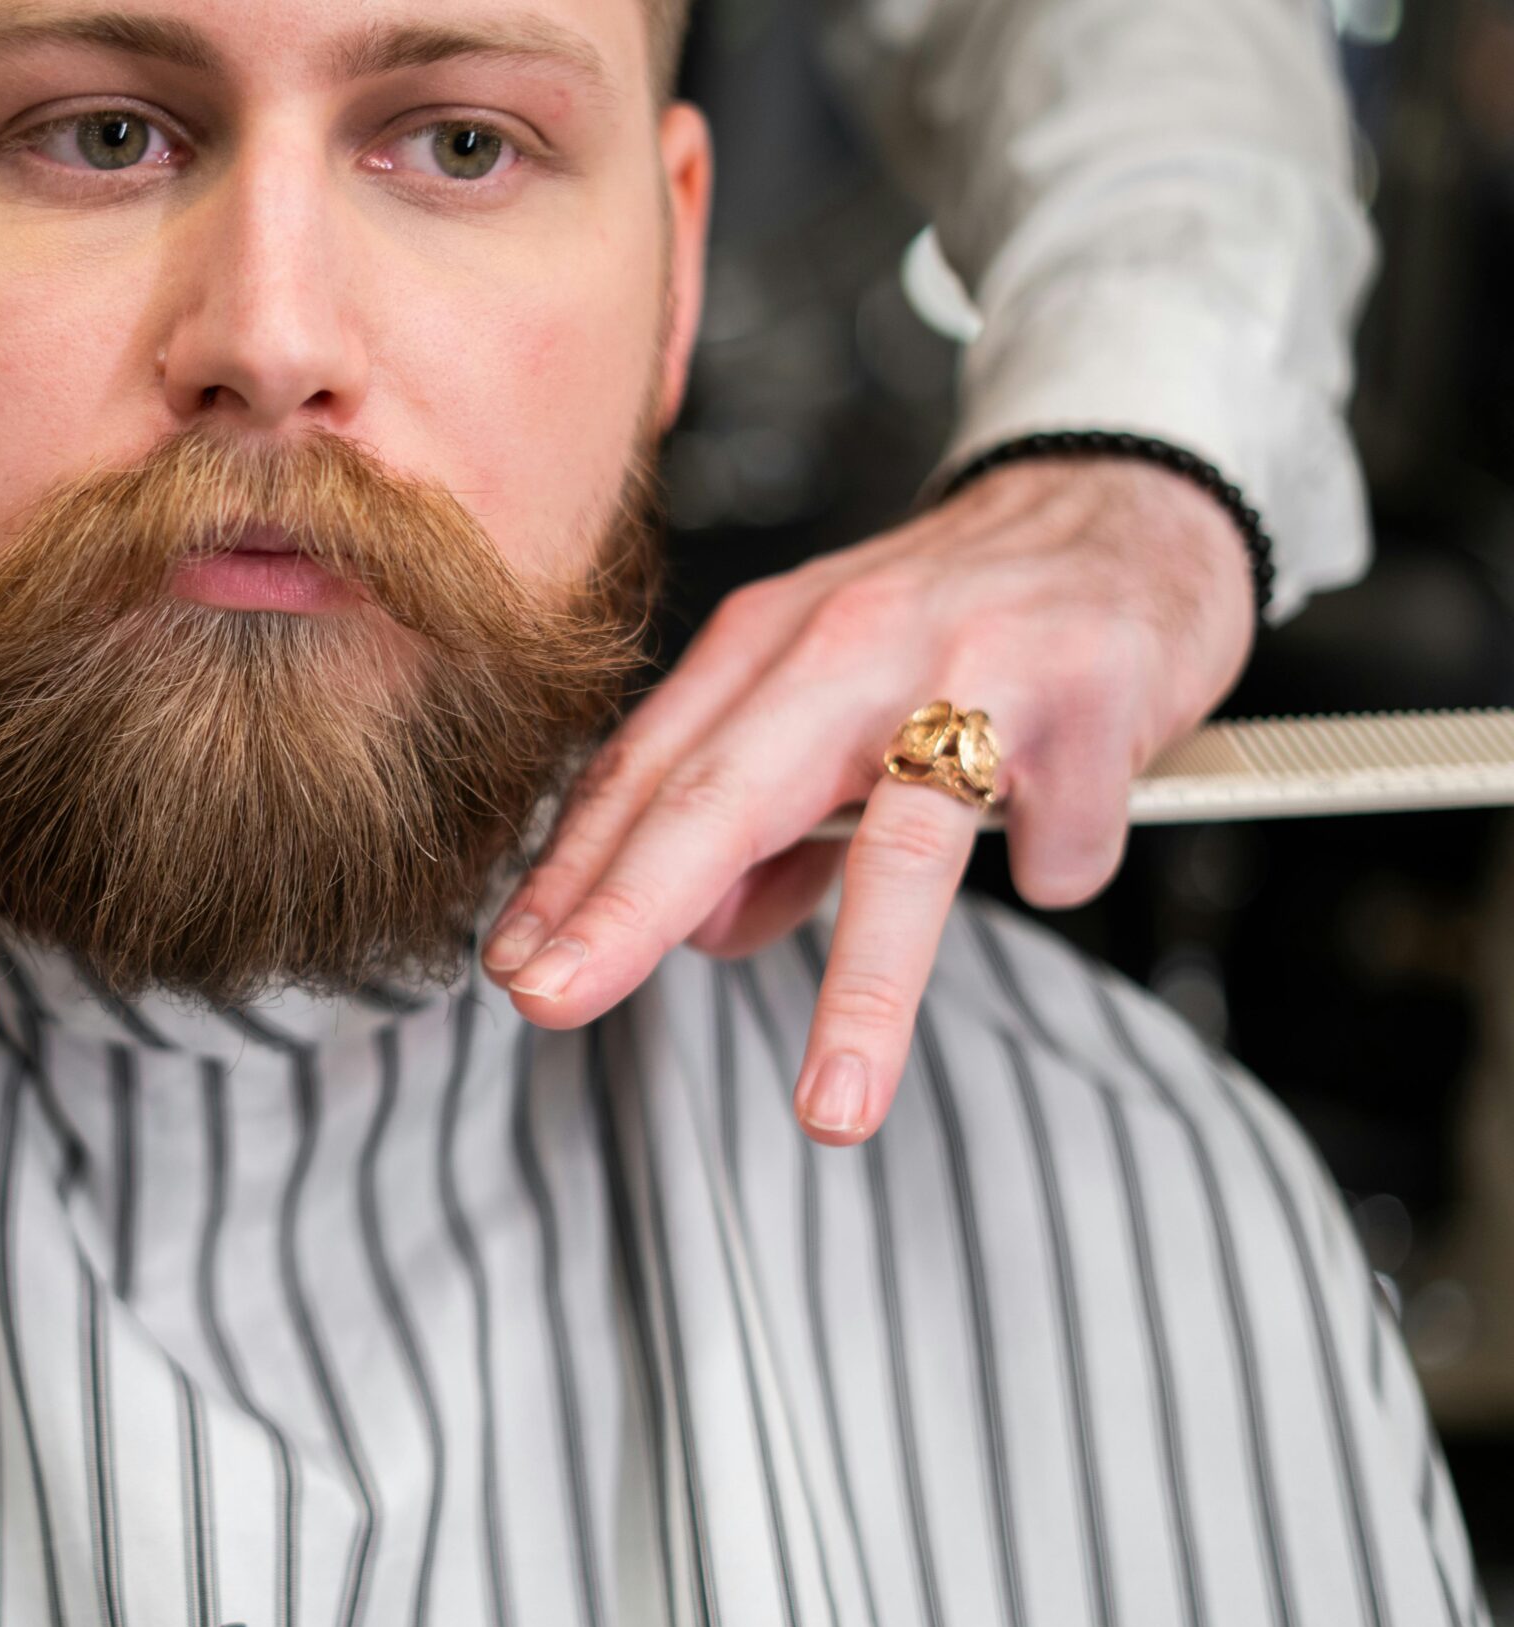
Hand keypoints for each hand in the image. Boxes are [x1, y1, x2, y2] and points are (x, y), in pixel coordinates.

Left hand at [479, 456, 1256, 1140]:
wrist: (1132, 501)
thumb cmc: (964, 620)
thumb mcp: (831, 697)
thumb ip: (764, 822)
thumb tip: (701, 932)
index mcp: (769, 646)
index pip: (643, 772)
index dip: (570, 873)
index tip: (512, 964)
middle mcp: (849, 643)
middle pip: (721, 793)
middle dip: (626, 907)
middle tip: (552, 999)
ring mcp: (973, 664)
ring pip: (899, 845)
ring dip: (863, 992)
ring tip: (830, 1106)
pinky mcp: (1090, 693)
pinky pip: (1057, 840)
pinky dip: (1057, 865)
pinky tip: (1061, 840)